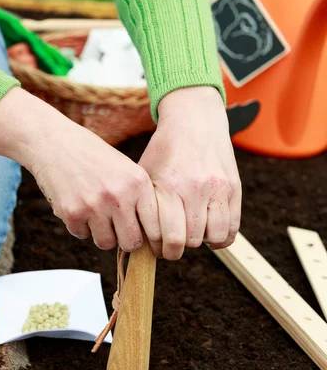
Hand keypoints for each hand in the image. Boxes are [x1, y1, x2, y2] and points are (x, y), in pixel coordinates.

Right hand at [0, 88, 159, 251]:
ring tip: (96, 214)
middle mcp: (119, 195)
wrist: (54, 142)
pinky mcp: (72, 213)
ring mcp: (95, 205)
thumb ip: (139, 198)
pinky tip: (78, 205)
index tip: (143, 236)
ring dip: (101, 234)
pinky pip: (82, 235)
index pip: (155, 228)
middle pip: (131, 242)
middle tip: (118, 230)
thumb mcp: (125, 169)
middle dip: (125, 240)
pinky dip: (80, 226)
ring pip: (106, 243)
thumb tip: (151, 237)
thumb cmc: (93, 156)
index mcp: (138, 183)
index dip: (149, 238)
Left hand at [139, 86, 240, 259]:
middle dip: (177, 248)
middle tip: (170, 244)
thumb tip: (135, 236)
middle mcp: (195, 189)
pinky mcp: (234, 189)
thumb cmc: (165, 150)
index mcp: (169, 186)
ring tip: (190, 235)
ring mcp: (218, 189)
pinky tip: (208, 233)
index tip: (156, 247)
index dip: (159, 249)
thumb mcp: (146, 172)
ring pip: (213, 237)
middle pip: (189, 241)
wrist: (195, 120)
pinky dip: (220, 237)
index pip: (167, 236)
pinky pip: (232, 228)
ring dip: (200, 242)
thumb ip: (143, 204)